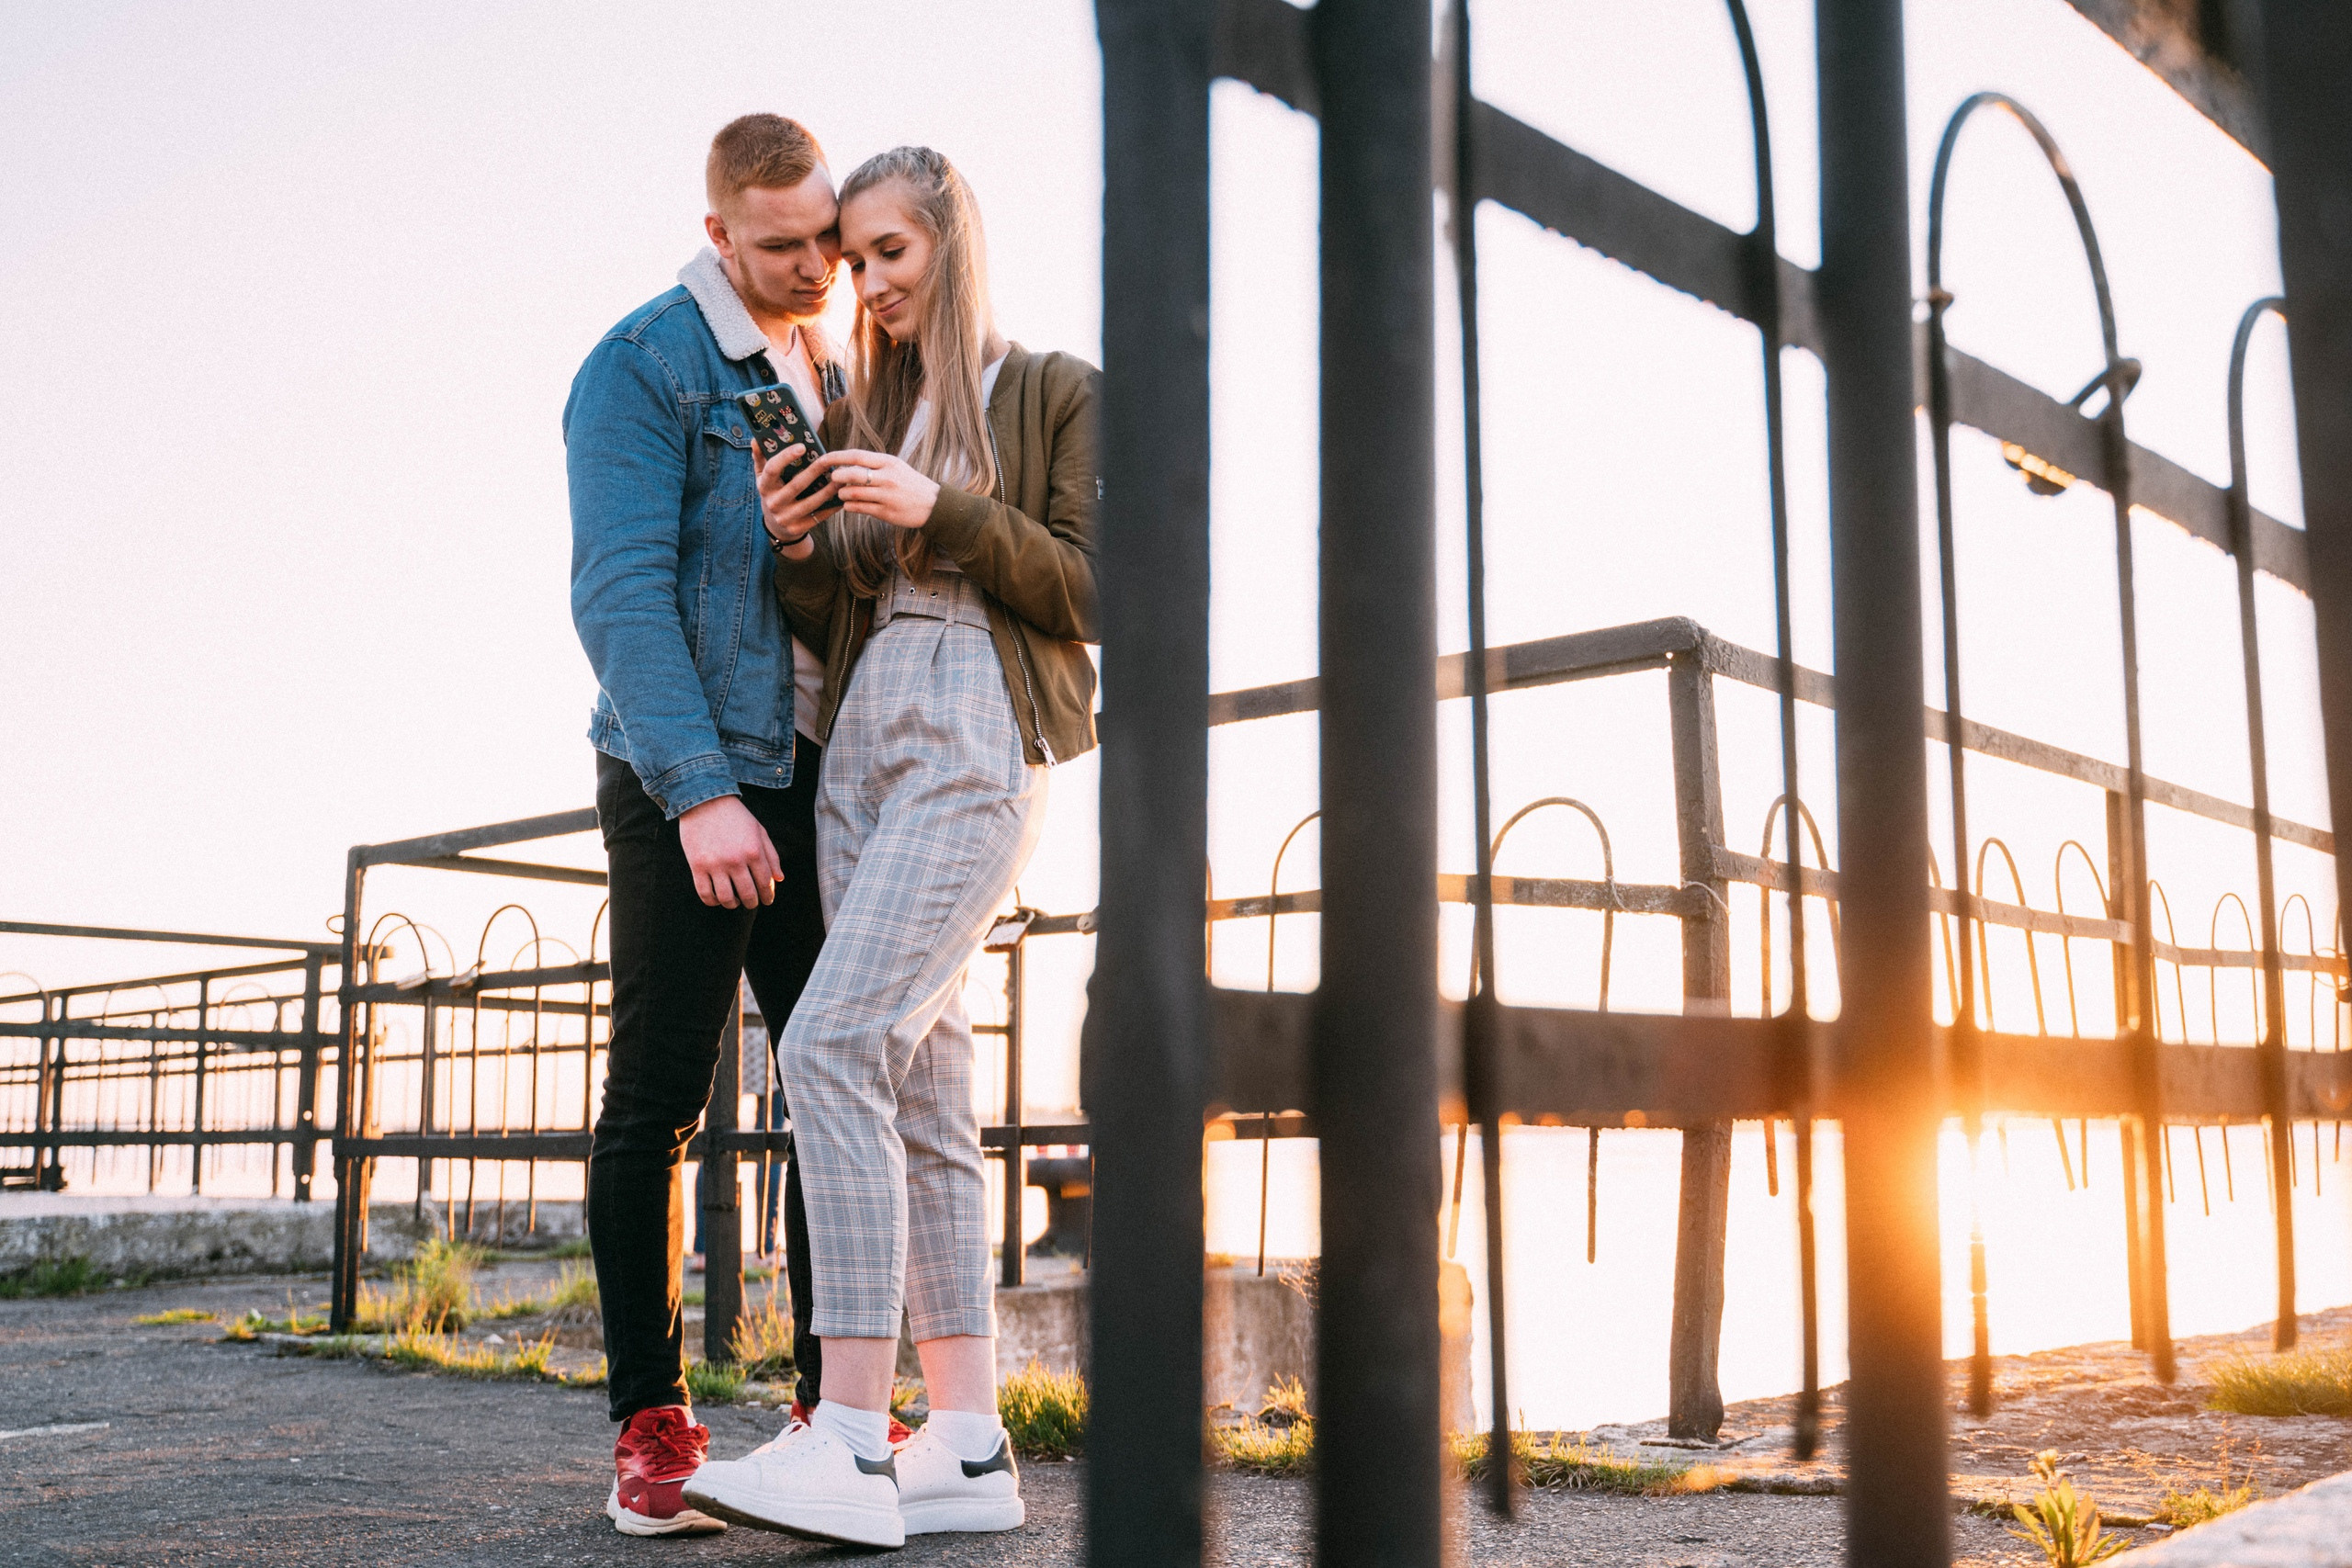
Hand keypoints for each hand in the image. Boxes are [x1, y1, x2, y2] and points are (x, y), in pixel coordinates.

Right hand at [677, 795, 781, 907]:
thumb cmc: (735, 816)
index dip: (768, 895)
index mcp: (754, 851)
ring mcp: (715, 864)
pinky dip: (712, 901)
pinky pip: (705, 894)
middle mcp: (736, 860)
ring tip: (734, 901)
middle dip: (752, 903)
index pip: (766, 883)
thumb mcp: (759, 831)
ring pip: (726, 898)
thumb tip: (779, 879)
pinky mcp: (697, 866)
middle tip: (751, 903)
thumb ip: (771, 856)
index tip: (767, 900)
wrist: (704, 801)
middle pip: (748, 894)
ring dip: (732, 904)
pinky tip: (717, 898)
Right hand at [755, 443, 841, 560]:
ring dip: (828, 490)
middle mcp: (773, 503)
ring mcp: (785, 517)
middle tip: (829, 460)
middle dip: (814, 471)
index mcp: (764, 486)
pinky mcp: (798, 528)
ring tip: (842, 478)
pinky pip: (818, 516)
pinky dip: (831, 507)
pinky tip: (842, 496)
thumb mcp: (763, 478)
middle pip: (796, 485)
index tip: (802, 446)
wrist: (776, 527)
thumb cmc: (773, 493)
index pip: (772, 469)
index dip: (786, 457)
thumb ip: (760, 458)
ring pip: (811, 502)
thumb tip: (756, 439)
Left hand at [810, 449, 939, 529]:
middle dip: (837, 476)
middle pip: (852, 474)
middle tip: (832, 478)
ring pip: (853, 493)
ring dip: (842, 494)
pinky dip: (849, 506)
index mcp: (889, 462)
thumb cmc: (910, 484)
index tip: (823, 459)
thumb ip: (874, 465)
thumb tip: (846, 464)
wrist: (933, 505)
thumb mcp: (896, 467)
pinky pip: (859, 508)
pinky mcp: (886, 512)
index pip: (856, 456)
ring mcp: (886, 496)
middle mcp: (887, 478)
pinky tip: (849, 504)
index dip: (836, 457)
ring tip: (842, 494)